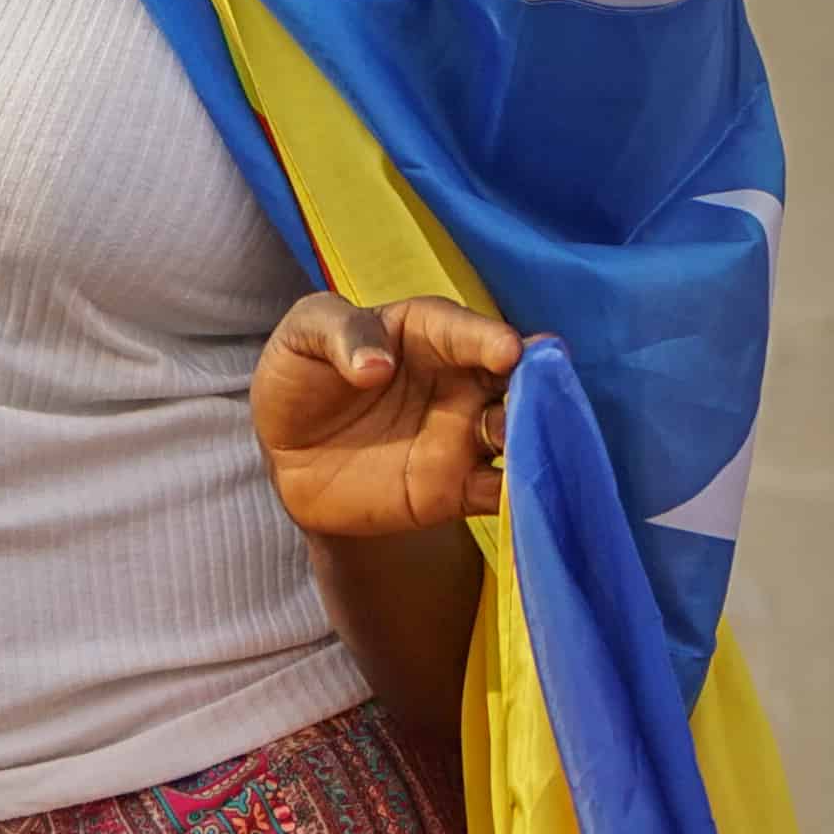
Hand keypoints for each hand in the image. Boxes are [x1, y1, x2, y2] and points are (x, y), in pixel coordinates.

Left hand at [253, 291, 525, 540]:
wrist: (288, 455)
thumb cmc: (303, 375)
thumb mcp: (303, 334)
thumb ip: (339, 335)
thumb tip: (375, 366)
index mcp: (432, 333)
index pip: (468, 332)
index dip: (490, 340)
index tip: (509, 352)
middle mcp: (462, 381)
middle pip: (514, 381)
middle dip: (536, 389)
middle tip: (546, 399)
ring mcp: (464, 436)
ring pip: (516, 435)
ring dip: (532, 441)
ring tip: (534, 449)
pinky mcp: (457, 490)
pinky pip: (498, 492)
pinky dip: (519, 497)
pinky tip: (529, 501)